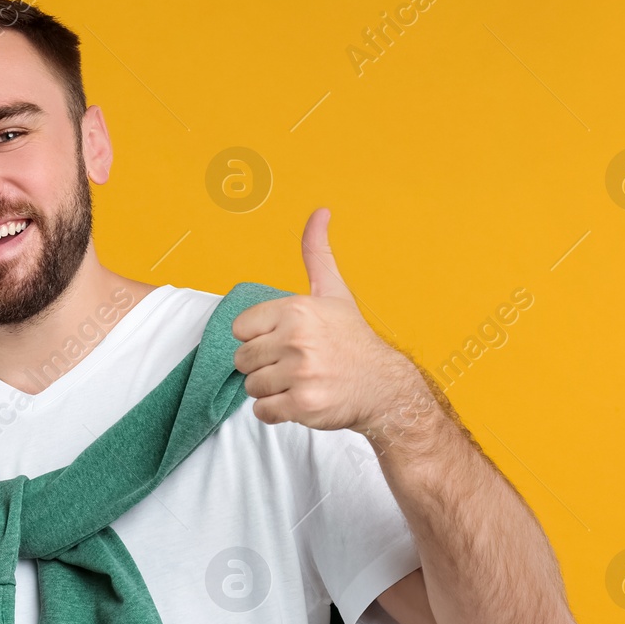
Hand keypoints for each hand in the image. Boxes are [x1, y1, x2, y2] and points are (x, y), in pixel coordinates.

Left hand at [232, 208, 426, 437]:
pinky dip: (276, 411)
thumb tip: (319, 212)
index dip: (259, 338)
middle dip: (263, 366)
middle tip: (293, 365)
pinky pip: (262, 411)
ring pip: (251, 387)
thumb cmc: (352, 340)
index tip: (283, 341)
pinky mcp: (303, 404)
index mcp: (296, 310)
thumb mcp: (334, 292)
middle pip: (242, 360)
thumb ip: (317, 253)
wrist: (384, 387)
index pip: (240, 329)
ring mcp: (300, 373)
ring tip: (299, 382)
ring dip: (271, 389)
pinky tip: (299, 399)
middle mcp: (297, 339)